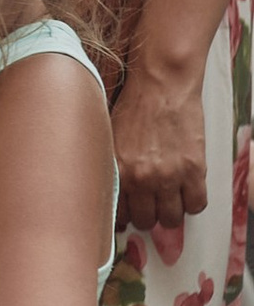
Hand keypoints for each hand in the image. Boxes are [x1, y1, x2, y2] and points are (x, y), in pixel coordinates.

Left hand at [112, 59, 209, 242]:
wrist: (161, 84)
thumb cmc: (134, 105)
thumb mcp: (109, 138)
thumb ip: (111, 166)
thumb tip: (109, 188)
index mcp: (117, 171)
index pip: (118, 214)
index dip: (125, 216)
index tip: (129, 213)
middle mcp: (142, 179)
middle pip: (145, 221)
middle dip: (148, 216)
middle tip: (151, 205)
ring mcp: (169, 176)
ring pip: (171, 218)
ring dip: (170, 213)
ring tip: (169, 200)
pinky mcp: (194, 169)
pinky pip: (196, 204)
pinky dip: (192, 203)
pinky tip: (187, 192)